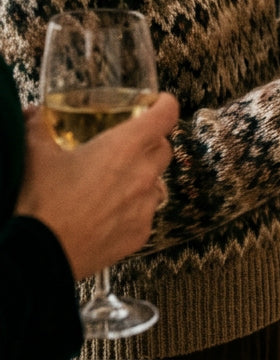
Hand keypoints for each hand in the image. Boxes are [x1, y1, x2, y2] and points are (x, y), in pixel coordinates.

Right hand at [16, 92, 178, 279]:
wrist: (38, 257)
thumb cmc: (42, 206)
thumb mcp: (36, 157)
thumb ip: (38, 128)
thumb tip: (33, 114)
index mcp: (125, 146)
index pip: (166, 114)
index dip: (165, 104)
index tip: (159, 103)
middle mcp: (143, 173)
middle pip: (164, 147)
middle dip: (150, 144)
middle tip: (126, 148)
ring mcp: (145, 205)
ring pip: (157, 182)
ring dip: (141, 179)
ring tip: (111, 185)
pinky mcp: (141, 233)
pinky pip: (146, 213)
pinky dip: (133, 210)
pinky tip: (107, 214)